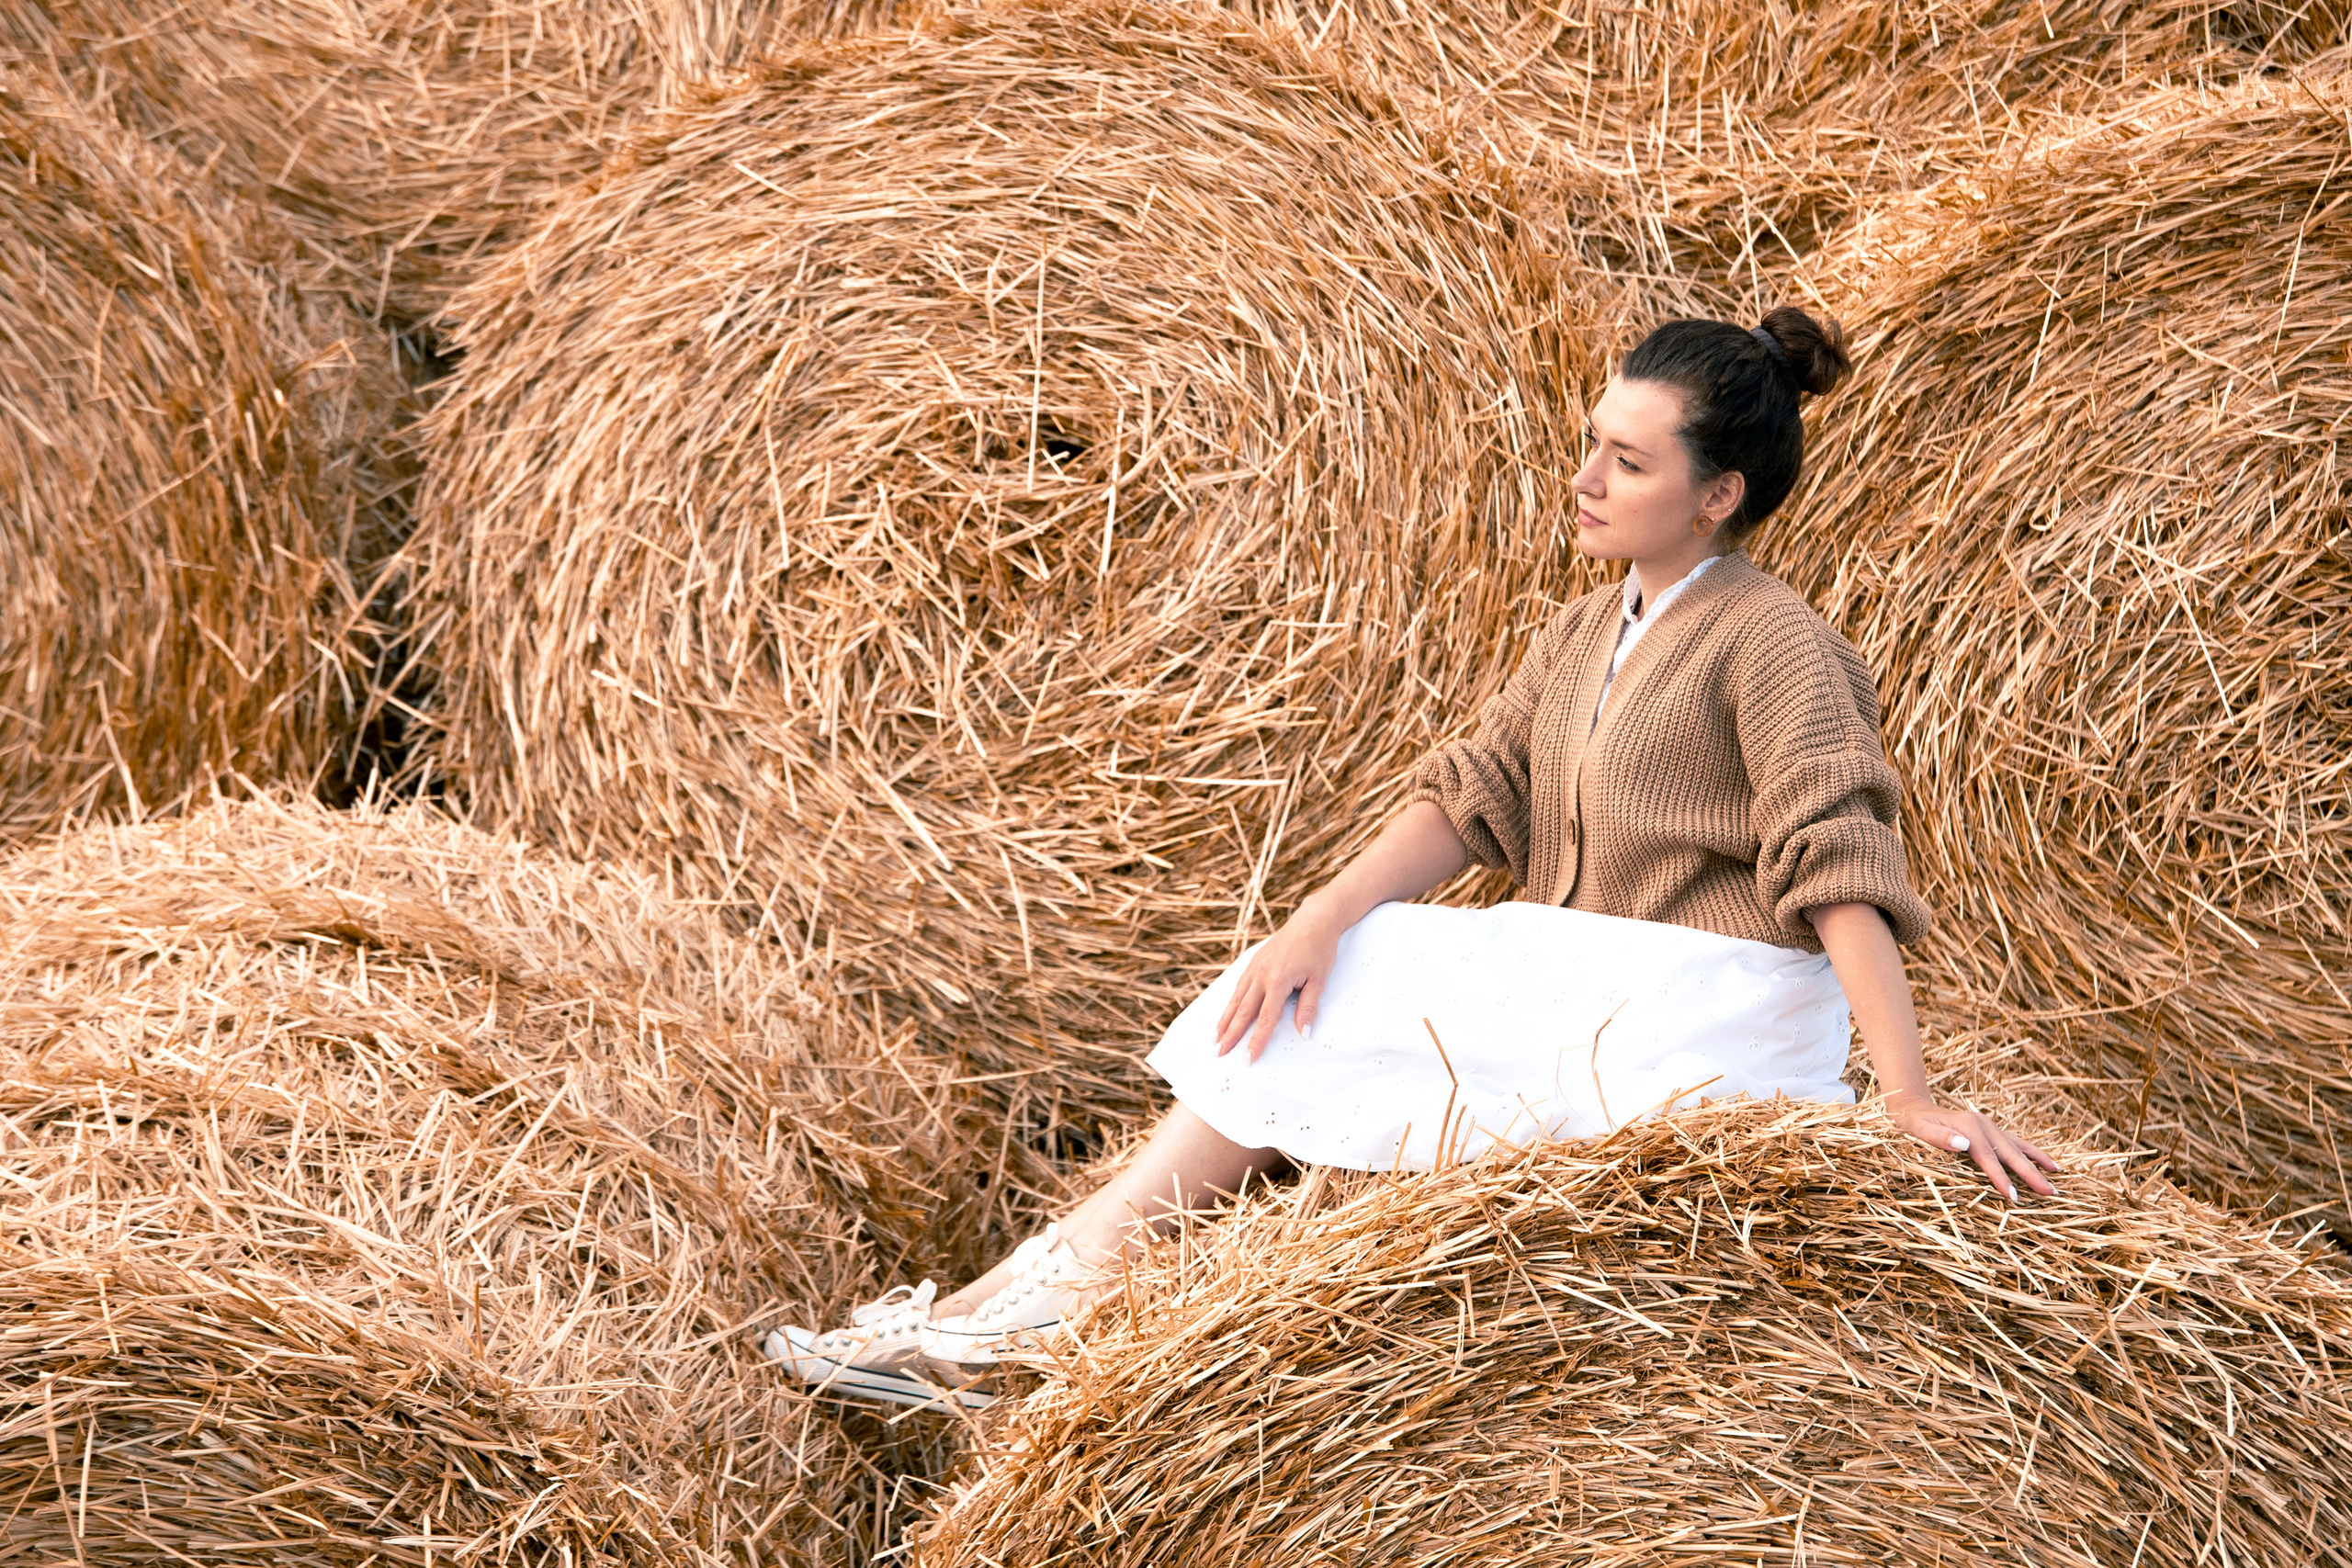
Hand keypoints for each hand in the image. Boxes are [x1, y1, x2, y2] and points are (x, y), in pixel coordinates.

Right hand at [1213, 901, 1345, 1060]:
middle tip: (1218, 1053)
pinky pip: (1239, 986)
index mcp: (1278, 980)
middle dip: (1230, 1034)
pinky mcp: (1254, 962)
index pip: (1265, 1018)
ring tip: (1215, 1038)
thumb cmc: (1319, 949)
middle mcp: (1261, 974)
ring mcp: (1255, 967)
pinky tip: (1226, 1013)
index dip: (1256, 1040)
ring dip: (1224, 1020)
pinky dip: (1230, 1003)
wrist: (1314, 921)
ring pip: (1236, 999)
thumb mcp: (1319, 980)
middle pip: (1243, 1011)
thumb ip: (1308, 1008)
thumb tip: (1304, 1033)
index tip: (1248, 1058)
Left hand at [1884, 1092, 2060, 1198]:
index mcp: (1968, 1128)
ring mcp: (1990, 1126)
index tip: (2014, 1196)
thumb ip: (1940, 1138)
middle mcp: (1984, 1125)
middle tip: (2051, 1192)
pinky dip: (2032, 1152)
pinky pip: (2016, 1142)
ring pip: (2019, 1146)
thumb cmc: (1914, 1124)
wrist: (1914, 1107)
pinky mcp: (1991, 1130)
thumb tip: (1963, 1145)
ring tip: (2059, 1176)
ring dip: (2039, 1161)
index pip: (1988, 1159)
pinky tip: (2047, 1162)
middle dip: (2031, 1174)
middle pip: (2010, 1153)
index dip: (2001, 1178)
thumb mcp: (1919, 1130)